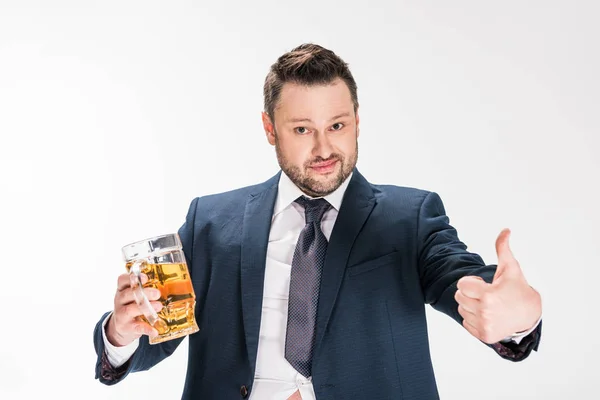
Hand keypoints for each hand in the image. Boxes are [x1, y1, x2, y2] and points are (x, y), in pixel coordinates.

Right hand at [105, 273, 162, 346]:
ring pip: (130, 310)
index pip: (122, 280)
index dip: (131, 277)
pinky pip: (136, 327)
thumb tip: (170, 284)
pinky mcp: (126, 327)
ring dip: (145, 308)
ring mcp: (121, 314)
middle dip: (143, 293)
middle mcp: (119, 300)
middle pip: (127, 294)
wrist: (121, 327)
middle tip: (157, 293)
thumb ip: (144, 289)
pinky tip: (155, 331)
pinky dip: (146, 329)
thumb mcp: (134, 295)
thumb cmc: (132, 306)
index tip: (145, 278)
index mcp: (122, 289)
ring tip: (159, 306)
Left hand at [455, 229, 541, 343]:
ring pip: (461, 309)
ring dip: (471, 305)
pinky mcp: (483, 336)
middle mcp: (485, 312)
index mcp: (488, 295)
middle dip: (470, 292)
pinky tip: (487, 315)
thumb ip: (503, 249)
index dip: (471, 281)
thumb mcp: (510, 268)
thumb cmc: (517, 288)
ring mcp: (484, 326)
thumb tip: (506, 230)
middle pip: (459, 297)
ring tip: (487, 304)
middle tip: (485, 294)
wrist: (530, 315)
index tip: (483, 284)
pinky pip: (465, 322)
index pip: (461, 285)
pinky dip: (473, 318)